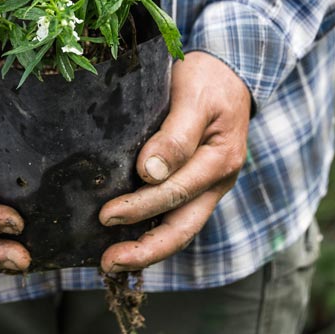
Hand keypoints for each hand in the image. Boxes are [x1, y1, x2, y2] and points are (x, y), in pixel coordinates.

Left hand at [99, 51, 250, 271]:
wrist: (229, 71)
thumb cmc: (208, 79)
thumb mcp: (193, 97)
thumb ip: (176, 135)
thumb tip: (149, 172)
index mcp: (220, 160)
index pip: (176, 192)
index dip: (140, 207)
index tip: (106, 214)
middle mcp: (217, 181)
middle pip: (183, 227)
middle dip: (146, 250)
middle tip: (107, 263)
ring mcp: (208, 186)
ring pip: (180, 228)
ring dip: (148, 249)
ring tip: (112, 262)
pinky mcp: (196, 184)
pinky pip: (176, 216)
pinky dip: (152, 231)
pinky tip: (126, 239)